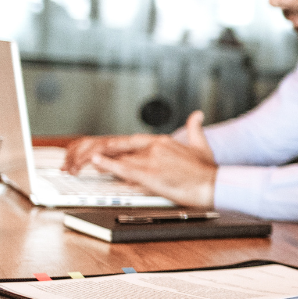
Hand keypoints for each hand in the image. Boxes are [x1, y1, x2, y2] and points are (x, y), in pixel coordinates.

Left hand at [62, 110, 216, 172]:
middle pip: (120, 146)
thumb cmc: (208, 171)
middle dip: (101, 151)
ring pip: (119, 157)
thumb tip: (197, 115)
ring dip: (99, 159)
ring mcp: (151, 159)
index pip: (132, 140)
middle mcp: (155, 147)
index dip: (115, 146)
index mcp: (163, 141)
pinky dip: (108, 164)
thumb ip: (195, 127)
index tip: (103, 150)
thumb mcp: (201, 145)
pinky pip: (124, 168)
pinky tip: (95, 162)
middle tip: (84, 156)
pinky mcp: (151, 174)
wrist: (215, 184)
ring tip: (82, 161)